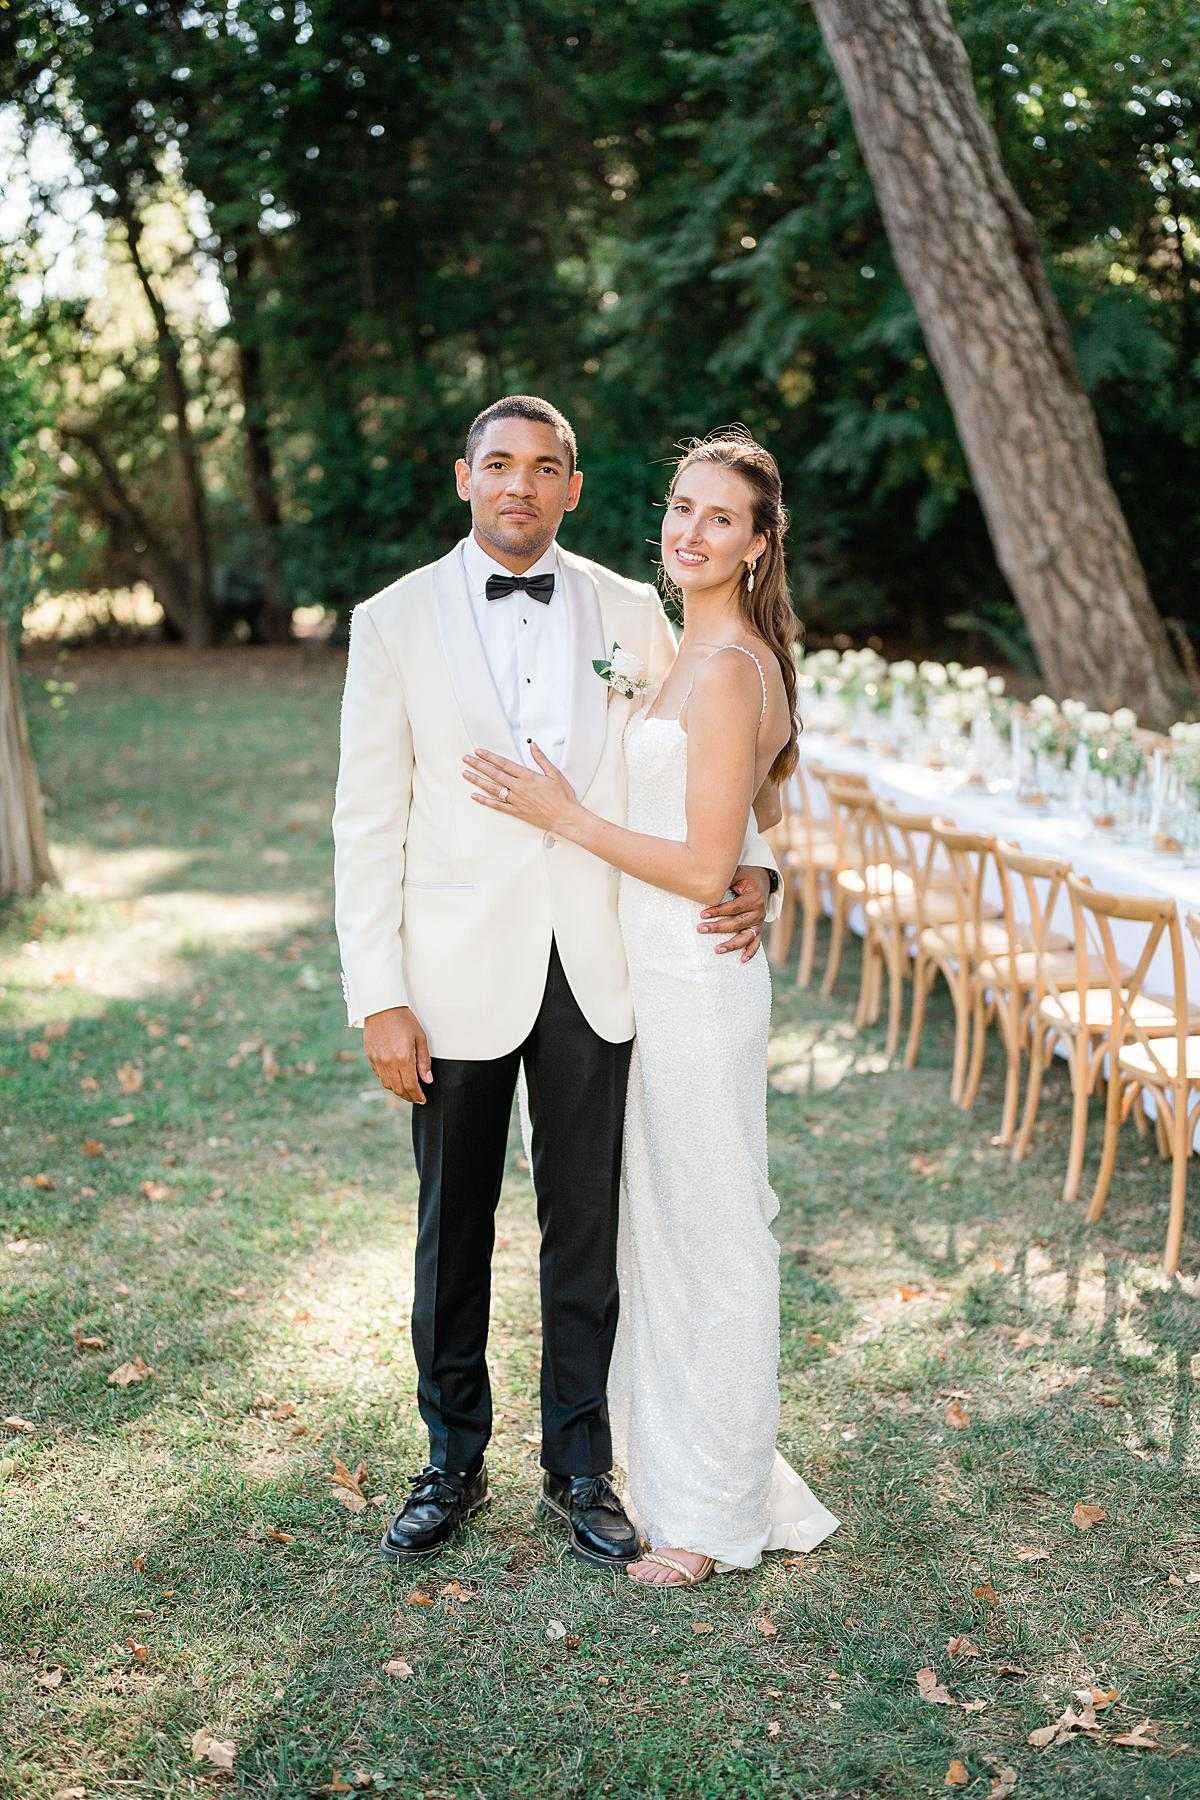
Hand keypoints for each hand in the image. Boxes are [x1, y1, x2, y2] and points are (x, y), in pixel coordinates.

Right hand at [363, 1005, 431, 1103]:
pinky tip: (395, 1078)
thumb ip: (424, 1061)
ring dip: (398, 1090)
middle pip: (399, 1089)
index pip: (411, 1085)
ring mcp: (377, 1061)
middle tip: (416, 1098)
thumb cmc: (404, 1020)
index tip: (422, 1099)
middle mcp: (389, 1062)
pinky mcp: (370, 1057)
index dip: (417, 1096)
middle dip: (409, 1096)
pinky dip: (388, 1080)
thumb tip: (427, 1080)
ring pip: (388, 1085)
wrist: (381, 1007)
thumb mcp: (420, 1038)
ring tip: (407, 1090)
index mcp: (403, 1058)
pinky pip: (379, 1075)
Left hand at [462, 744, 578, 831]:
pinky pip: (497, 805)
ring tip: (466, 774)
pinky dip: (485, 801)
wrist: (565, 817)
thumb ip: (541, 759)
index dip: (490, 757)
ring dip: (478, 780)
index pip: (504, 764)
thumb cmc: (562, 797)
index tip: (479, 752)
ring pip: (493, 788)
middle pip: (494, 774)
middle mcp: (519, 788)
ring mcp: (516, 800)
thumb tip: (533, 746)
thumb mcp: (554, 774)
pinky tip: (475, 796)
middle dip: (479, 765)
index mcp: (528, 777)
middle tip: (466, 759)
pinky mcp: (516, 811)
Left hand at [699, 865, 768, 961]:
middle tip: (701, 929)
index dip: (718, 911)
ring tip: (717, 949)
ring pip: (746, 937)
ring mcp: (759, 922)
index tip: (702, 914)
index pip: (734, 907)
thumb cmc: (744, 877)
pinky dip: (750, 952)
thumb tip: (705, 883)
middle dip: (718, 927)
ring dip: (732, 944)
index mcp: (754, 898)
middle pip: (737, 923)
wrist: (762, 881)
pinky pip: (756, 943)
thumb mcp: (736, 874)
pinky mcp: (759, 929)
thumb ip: (724, 879)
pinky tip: (741, 960)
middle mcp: (759, 912)